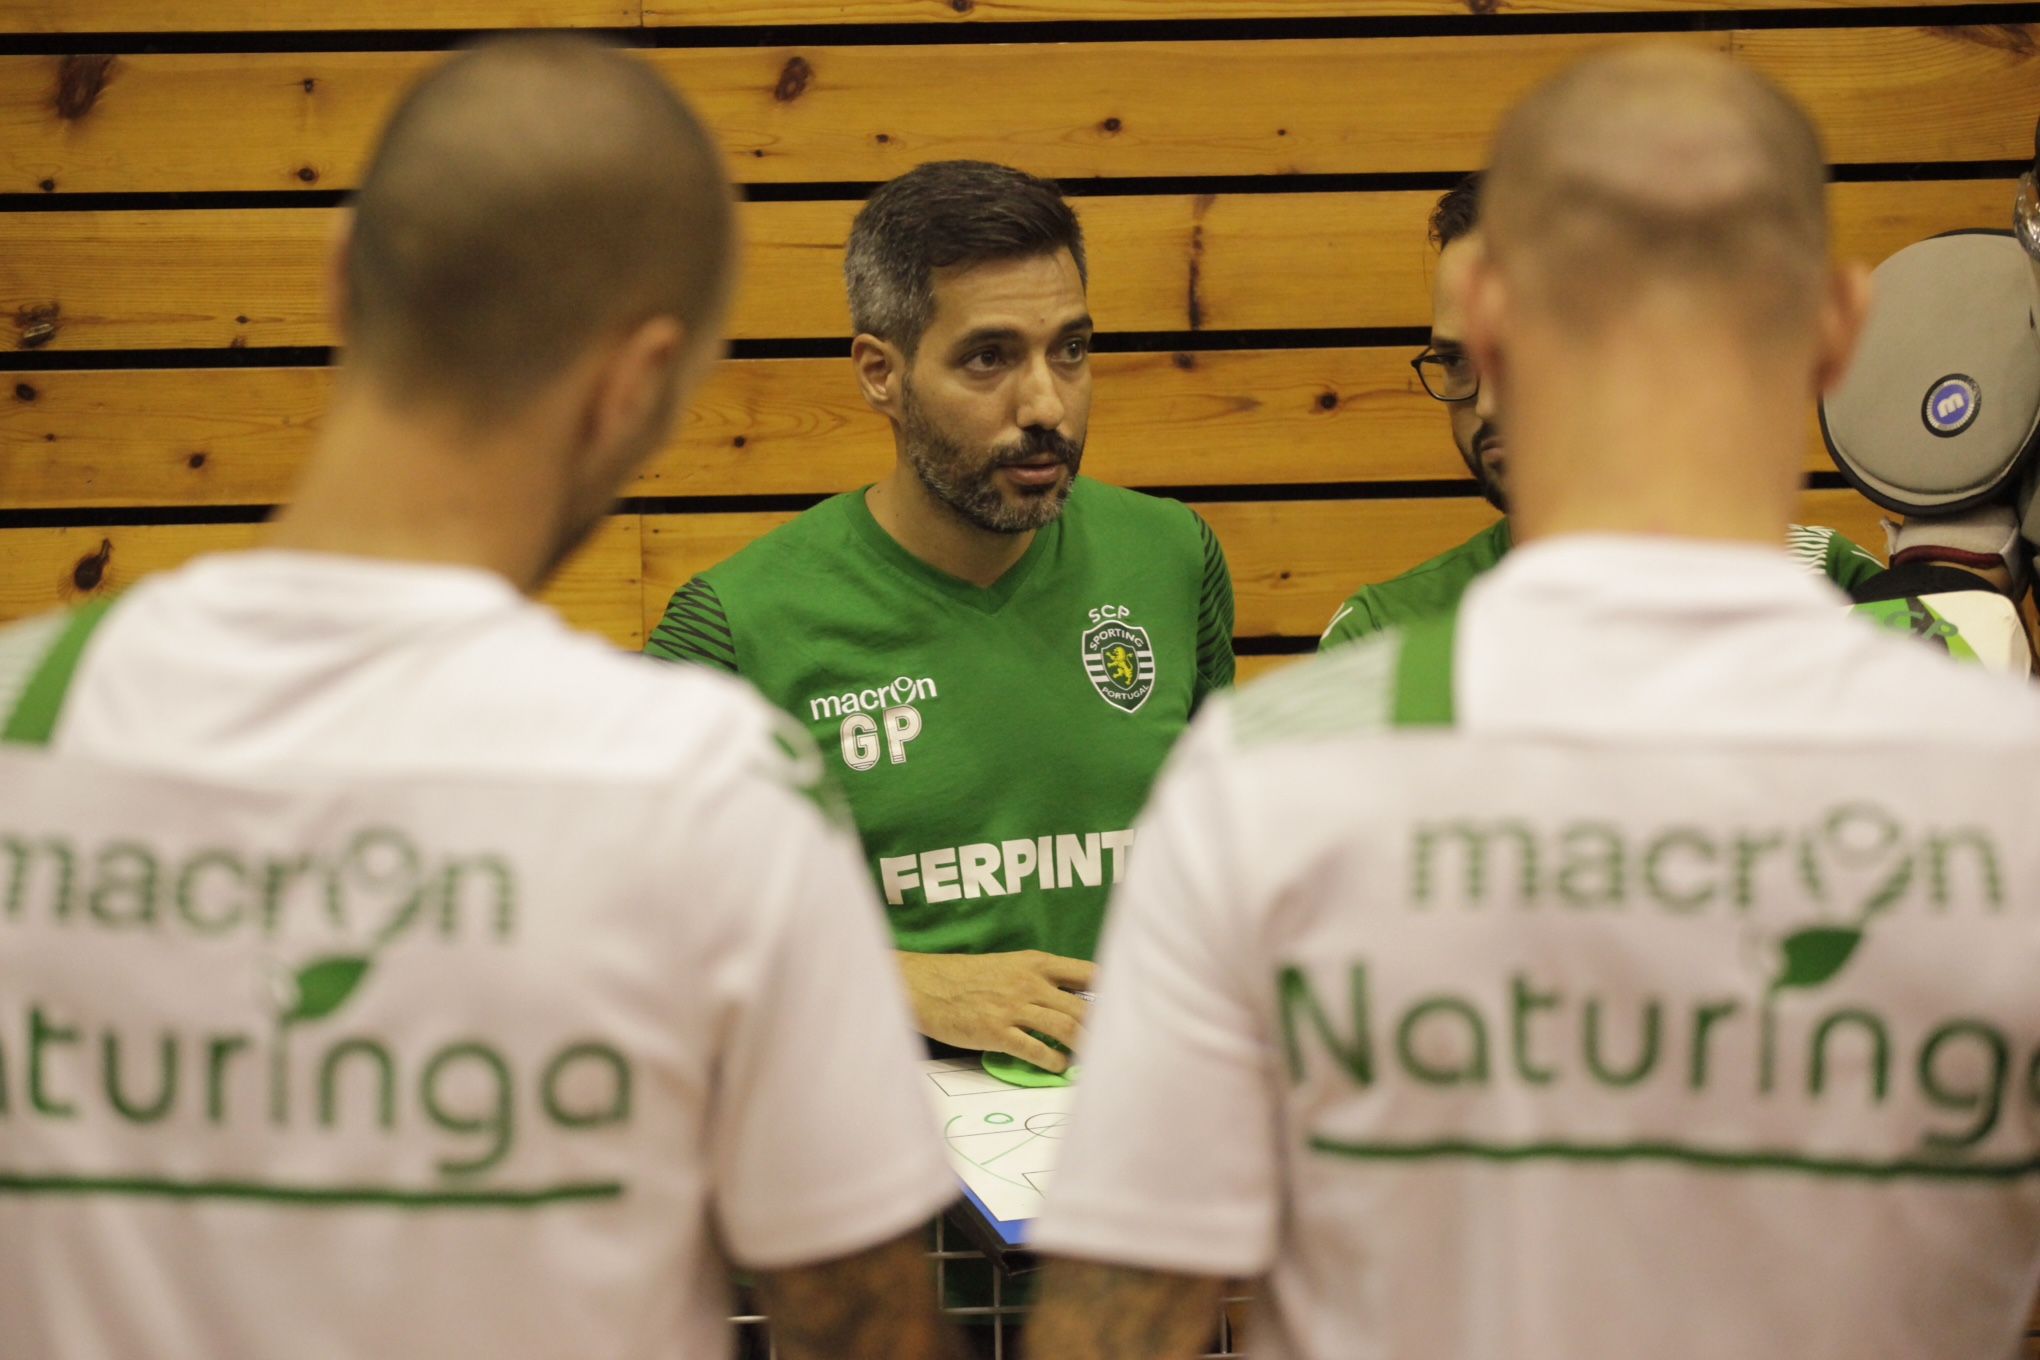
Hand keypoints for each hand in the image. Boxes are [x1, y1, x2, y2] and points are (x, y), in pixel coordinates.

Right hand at [896, 950, 1095, 1073]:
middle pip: (1083, 1007)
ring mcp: (1013, 1007)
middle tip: (1112, 1047)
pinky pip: (1035, 1050)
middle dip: (1102, 1030)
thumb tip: (1076, 999)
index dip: (1112, 992)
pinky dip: (1054, 1062)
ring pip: (1066, 1029)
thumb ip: (1041, 978)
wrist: (925, 984)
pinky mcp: (996, 1032)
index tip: (1125, 1009)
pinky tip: (1059, 1067)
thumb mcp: (1009, 965)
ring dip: (1084, 1048)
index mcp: (1036, 963)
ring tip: (1091, 1061)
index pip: (1089, 973)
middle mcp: (1030, 983)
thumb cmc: (967, 976)